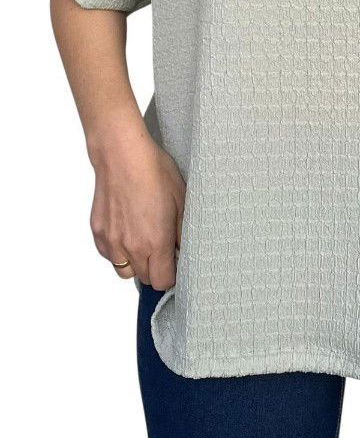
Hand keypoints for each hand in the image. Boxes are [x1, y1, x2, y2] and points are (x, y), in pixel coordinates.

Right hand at [88, 123, 185, 289]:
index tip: (175, 262)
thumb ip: (183, 232)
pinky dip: (118, 251)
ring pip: (124, 271)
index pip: (162, 281)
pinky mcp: (98, 232)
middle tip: (162, 248)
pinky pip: (109, 255)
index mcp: (156, 242)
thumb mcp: (181, 200)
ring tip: (143, 241)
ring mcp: (112, 241)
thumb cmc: (154, 172)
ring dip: (136, 263)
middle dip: (156, 268)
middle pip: (145, 278)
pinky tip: (127, 232)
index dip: (171, 275)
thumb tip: (183, 250)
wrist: (123, 156)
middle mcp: (131, 247)